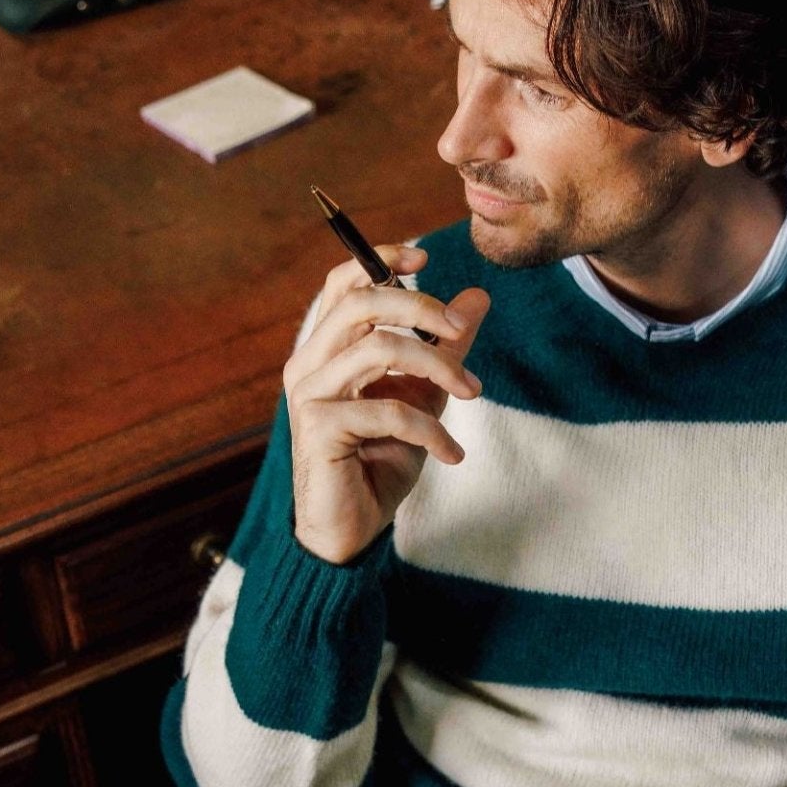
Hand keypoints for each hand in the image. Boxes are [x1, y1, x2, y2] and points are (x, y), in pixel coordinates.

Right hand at [285, 244, 490, 565]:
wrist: (352, 530)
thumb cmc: (379, 463)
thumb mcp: (423, 398)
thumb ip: (445, 350)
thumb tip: (478, 298)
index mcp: (326, 349)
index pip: (343, 283)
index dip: (380, 258)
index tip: (426, 256)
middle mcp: (308, 365)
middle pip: (360, 302)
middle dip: (420, 307)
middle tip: (460, 330)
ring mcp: (310, 396)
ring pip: (378, 348)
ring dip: (438, 367)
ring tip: (472, 394)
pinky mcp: (321, 430)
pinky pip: (387, 410)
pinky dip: (431, 430)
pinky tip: (451, 455)